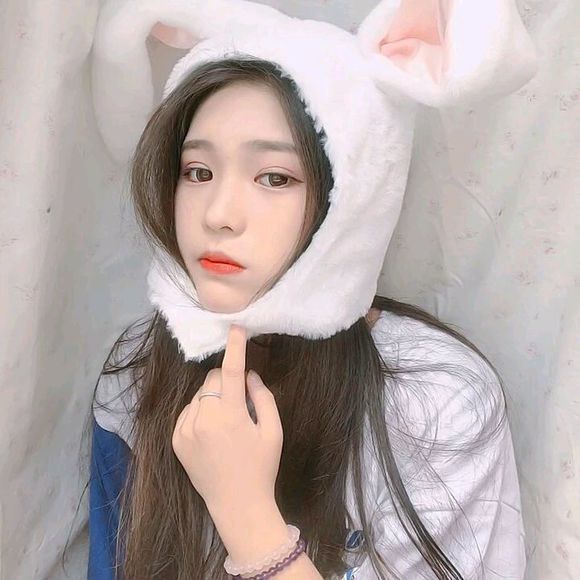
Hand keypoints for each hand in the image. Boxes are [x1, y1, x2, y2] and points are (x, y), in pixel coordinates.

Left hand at [172, 324, 283, 512]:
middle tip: (240, 403)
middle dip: (227, 381)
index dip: (234, 347)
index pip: (231, 370)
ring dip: (213, 397)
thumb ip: (262, 396)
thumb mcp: (273, 431)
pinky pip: (188, 410)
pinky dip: (200, 412)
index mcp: (230, 415)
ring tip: (225, 423)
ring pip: (200, 394)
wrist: (237, 505)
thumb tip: (249, 374)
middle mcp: (203, 418)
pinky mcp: (175, 440)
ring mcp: (185, 429)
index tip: (236, 328)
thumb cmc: (262, 467)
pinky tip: (211, 433)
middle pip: (213, 379)